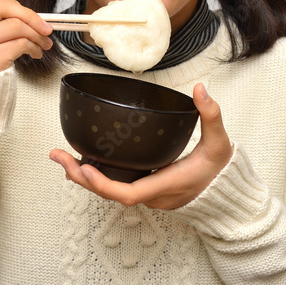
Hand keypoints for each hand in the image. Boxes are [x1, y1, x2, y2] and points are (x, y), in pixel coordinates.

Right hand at [0, 0, 53, 71]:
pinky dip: (33, 46)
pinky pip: (18, 43)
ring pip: (13, 26)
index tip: (31, 17)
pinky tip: (35, 53)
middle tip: (44, 29)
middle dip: (28, 17)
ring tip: (42, 44)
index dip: (15, 7)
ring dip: (36, 35)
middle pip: (0, 7)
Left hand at [49, 83, 233, 209]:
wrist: (228, 193)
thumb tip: (200, 89)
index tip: (83, 168)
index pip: (128, 194)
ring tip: (62, 158)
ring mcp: (148, 194)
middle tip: (57, 156)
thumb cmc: (221, 170)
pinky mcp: (147, 189)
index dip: (103, 184)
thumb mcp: (219, 141)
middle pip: (109, 193)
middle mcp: (153, 194)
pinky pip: (117, 186)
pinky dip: (98, 177)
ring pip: (110, 191)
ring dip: (84, 177)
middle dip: (80, 177)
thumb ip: (211, 114)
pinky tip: (84, 162)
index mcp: (166, 184)